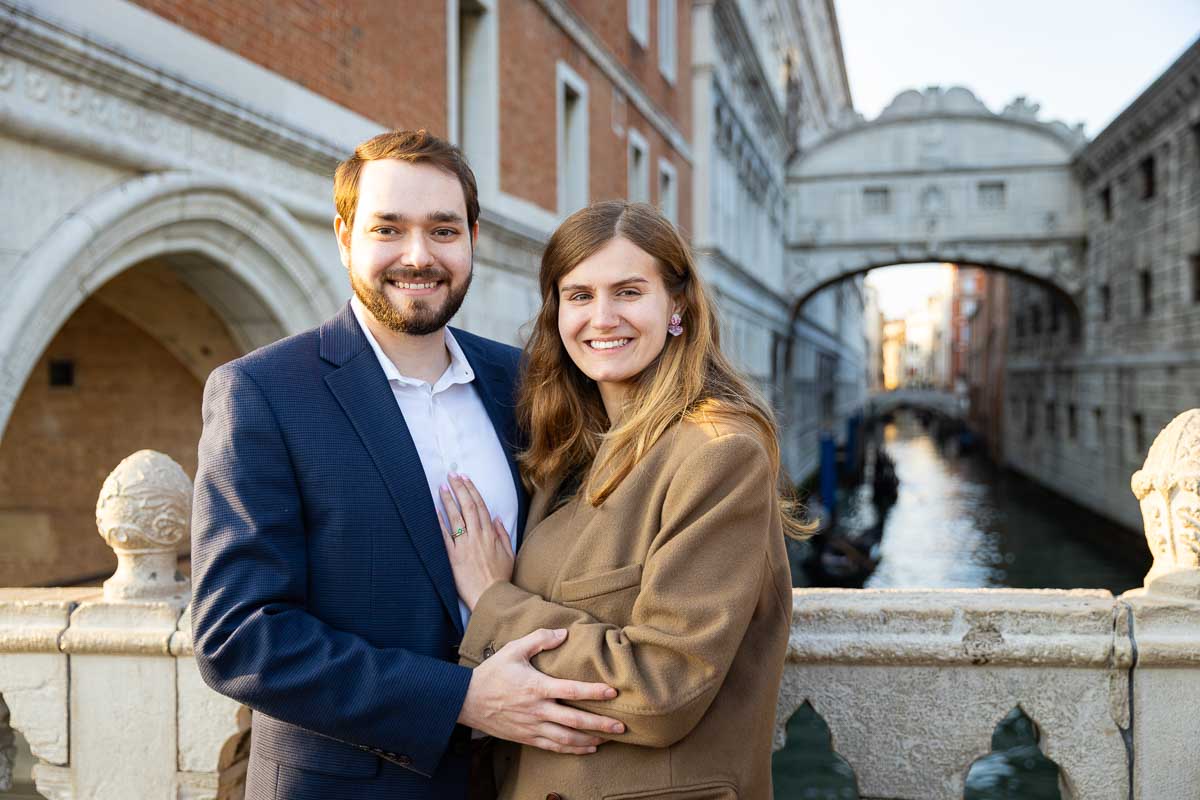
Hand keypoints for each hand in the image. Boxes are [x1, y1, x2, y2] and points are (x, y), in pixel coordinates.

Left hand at [439, 473, 514, 609]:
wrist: (492, 597)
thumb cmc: (501, 578)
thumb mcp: (509, 554)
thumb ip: (502, 534)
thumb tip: (497, 518)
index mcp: (491, 534)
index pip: (480, 506)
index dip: (472, 490)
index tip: (466, 479)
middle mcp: (477, 536)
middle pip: (468, 507)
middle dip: (459, 489)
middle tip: (452, 475)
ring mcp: (465, 546)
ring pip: (456, 518)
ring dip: (448, 501)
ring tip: (442, 487)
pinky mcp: (454, 557)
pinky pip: (445, 537)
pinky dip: (440, 523)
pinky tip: (434, 511)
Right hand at [458, 628, 625, 752]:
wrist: (467, 701)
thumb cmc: (492, 673)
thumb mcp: (513, 649)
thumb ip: (539, 639)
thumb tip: (564, 633)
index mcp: (536, 687)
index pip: (571, 690)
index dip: (594, 691)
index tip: (613, 692)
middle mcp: (537, 710)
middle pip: (575, 720)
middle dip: (600, 724)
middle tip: (622, 726)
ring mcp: (533, 726)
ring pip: (567, 738)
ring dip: (590, 740)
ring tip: (610, 737)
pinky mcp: (527, 738)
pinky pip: (554, 747)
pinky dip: (573, 750)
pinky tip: (588, 748)